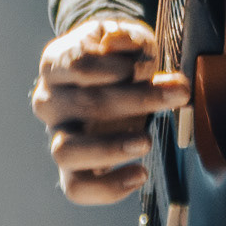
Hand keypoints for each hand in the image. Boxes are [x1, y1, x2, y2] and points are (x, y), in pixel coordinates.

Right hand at [30, 16, 190, 204]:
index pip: (78, 63)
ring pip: (66, 150)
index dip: (115, 66)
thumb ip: (129, 40)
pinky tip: (139, 173)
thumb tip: (129, 48)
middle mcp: (48, 100)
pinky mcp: (70, 167)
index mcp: (55, 63)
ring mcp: (56, 135)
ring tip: (146, 141)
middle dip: (136, 100)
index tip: (146, 65)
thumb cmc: (119, 57)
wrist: (110, 80)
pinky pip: (77, 187)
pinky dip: (108, 187)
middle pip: (84, 104)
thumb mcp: (125, 38)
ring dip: (110, 147)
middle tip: (177, 95)